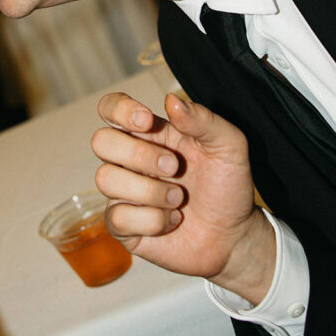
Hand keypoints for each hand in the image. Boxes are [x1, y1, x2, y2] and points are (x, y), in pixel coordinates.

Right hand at [91, 92, 275, 303]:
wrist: (234, 235)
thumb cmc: (227, 186)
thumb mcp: (229, 146)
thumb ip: (203, 120)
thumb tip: (171, 100)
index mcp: (151, 134)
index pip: (111, 108)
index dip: (120, 109)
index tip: (147, 121)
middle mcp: (130, 160)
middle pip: (101, 141)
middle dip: (139, 154)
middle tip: (175, 167)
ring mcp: (124, 192)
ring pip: (106, 179)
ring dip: (150, 191)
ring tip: (179, 199)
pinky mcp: (123, 225)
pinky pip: (118, 217)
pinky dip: (153, 221)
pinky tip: (173, 220)